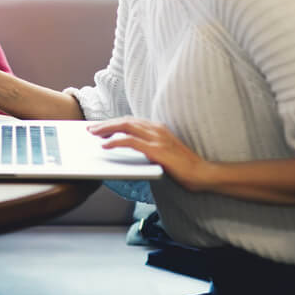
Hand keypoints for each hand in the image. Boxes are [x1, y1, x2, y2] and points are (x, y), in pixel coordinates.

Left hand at [88, 117, 208, 190]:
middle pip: (125, 121)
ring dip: (107, 130)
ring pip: (125, 127)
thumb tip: (129, 148)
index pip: (131, 121)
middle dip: (106, 124)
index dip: (114, 122)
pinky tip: (105, 146)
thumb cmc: (184, 167)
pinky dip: (115, 142)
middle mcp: (157, 129)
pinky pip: (130, 142)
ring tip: (94, 135)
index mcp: (159, 128)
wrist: (202, 173)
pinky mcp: (156, 149)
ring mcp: (157, 138)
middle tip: (91, 129)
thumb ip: (148, 147)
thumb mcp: (164, 152)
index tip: (101, 126)